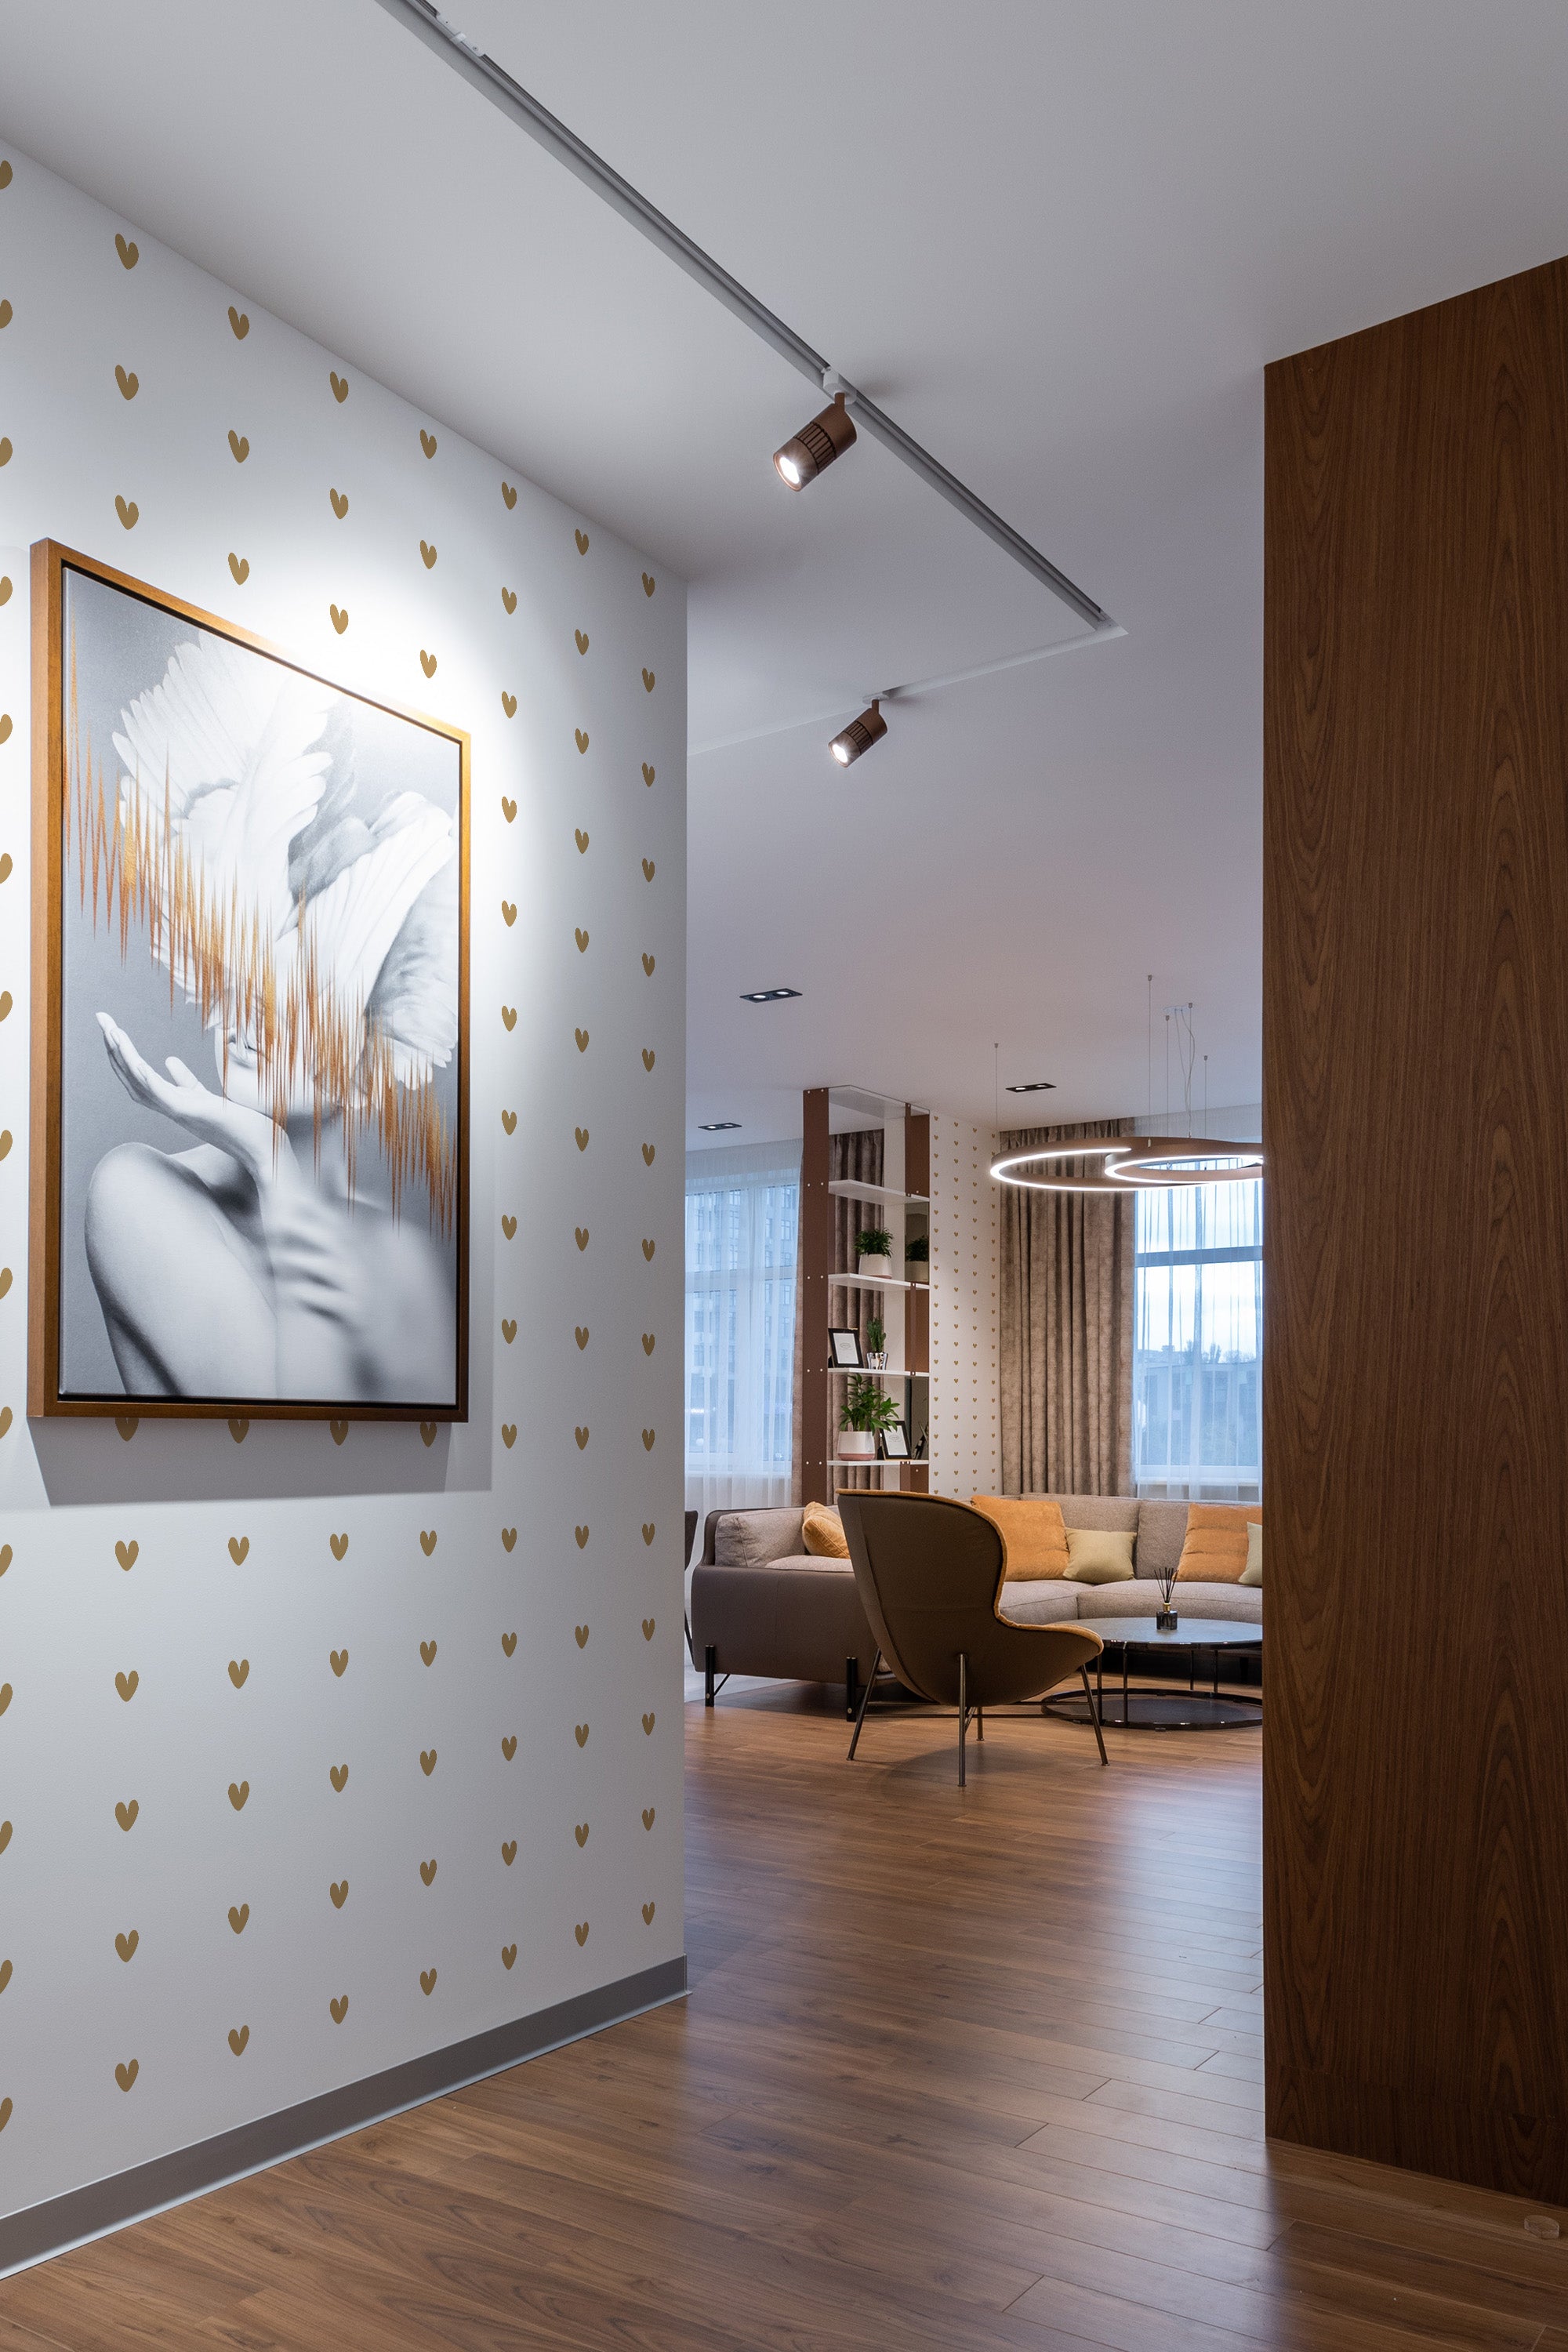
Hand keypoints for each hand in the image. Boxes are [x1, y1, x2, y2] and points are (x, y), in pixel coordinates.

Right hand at [96, 1013, 287, 1188]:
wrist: (261, 1148)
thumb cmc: (238, 1124)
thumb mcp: (206, 1097)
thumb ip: (186, 1081)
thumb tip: (169, 1060)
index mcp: (171, 1101)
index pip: (136, 1076)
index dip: (121, 1054)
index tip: (111, 1028)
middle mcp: (170, 1108)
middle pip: (131, 1077)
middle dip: (113, 1048)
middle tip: (101, 1018)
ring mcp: (180, 1112)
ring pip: (142, 1084)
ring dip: (124, 1058)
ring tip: (112, 1032)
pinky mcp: (194, 1114)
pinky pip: (165, 1097)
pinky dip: (149, 1080)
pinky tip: (137, 1063)